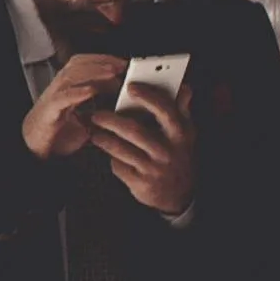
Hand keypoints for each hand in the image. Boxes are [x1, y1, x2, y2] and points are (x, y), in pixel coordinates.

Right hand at [22, 55, 123, 160]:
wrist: (33, 152)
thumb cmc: (56, 137)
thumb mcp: (85, 123)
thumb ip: (100, 114)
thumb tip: (122, 111)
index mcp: (67, 90)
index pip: (82, 65)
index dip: (102, 60)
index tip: (122, 63)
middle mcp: (59, 90)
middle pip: (76, 65)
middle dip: (100, 62)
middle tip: (120, 65)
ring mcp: (52, 100)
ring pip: (70, 77)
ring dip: (92, 72)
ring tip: (111, 72)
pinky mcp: (47, 113)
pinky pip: (61, 99)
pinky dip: (76, 93)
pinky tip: (91, 91)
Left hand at [89, 85, 199, 217]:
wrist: (180, 194)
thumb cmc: (178, 155)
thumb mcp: (185, 134)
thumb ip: (181, 110)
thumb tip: (184, 86)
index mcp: (180, 134)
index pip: (164, 111)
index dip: (148, 97)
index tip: (130, 87)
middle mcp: (168, 151)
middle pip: (134, 130)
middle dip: (111, 120)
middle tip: (96, 114)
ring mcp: (154, 168)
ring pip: (121, 149)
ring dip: (103, 139)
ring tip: (94, 132)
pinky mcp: (141, 182)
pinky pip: (118, 166)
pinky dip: (111, 157)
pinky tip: (107, 151)